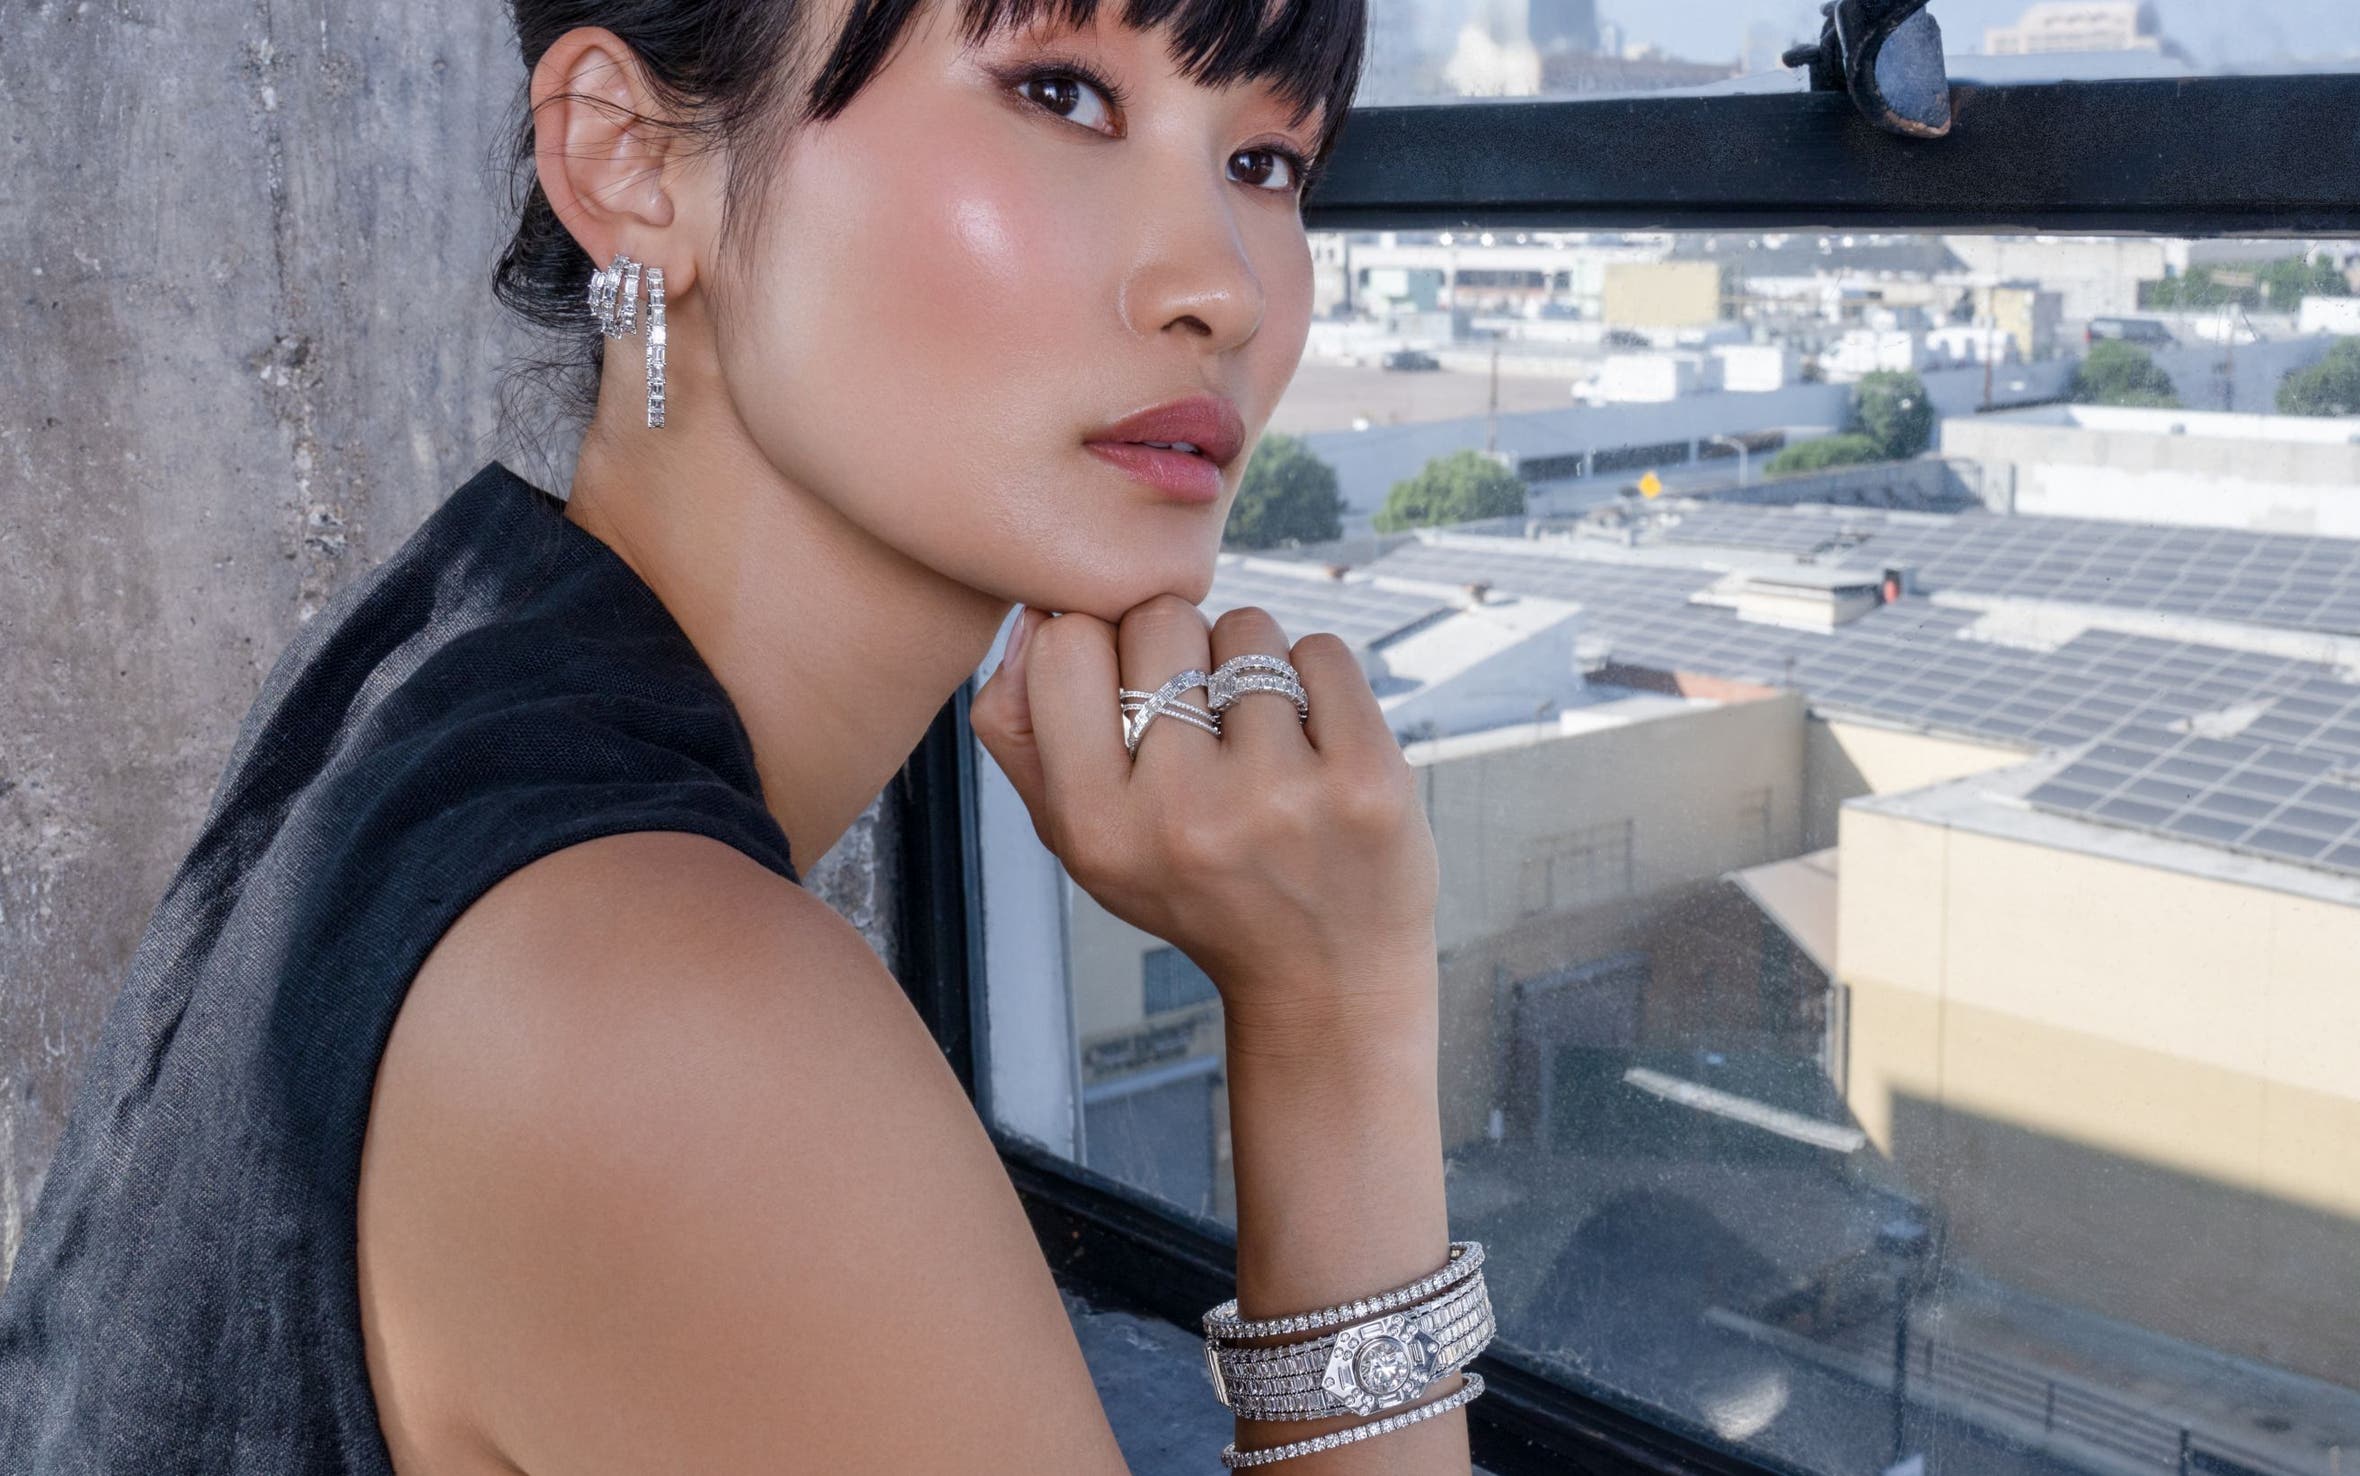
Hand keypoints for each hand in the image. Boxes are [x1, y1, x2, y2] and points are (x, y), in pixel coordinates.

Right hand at [968, 595, 1440, 1047]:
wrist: (1324, 975)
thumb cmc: (1191, 886)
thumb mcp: (1077, 838)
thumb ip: (1021, 731)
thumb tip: (1034, 618)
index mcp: (1096, 826)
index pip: (1065, 644)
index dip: (1100, 645)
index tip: (1128, 688)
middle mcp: (1183, 812)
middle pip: (1158, 619)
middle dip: (1181, 649)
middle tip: (1202, 719)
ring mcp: (1281, 795)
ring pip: (1246, 628)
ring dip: (1252, 665)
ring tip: (1259, 741)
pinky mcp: (1365, 778)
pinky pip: (1322, 650)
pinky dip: (1317, 680)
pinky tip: (1313, 745)